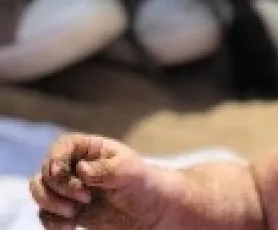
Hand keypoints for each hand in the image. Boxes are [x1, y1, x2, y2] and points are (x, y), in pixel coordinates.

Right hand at [29, 133, 166, 229]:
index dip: (56, 158)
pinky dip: (52, 222)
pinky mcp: (67, 209)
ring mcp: (69, 188)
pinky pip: (46, 214)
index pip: (63, 146)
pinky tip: (69, 227)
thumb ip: (107, 169)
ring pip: (40, 191)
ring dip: (50, 203)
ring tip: (74, 213)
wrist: (149, 211)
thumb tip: (81, 169)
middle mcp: (75, 166)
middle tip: (85, 198)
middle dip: (59, 187)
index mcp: (90, 149)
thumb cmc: (142, 183)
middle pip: (46, 170)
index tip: (61, 173)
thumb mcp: (130, 172)